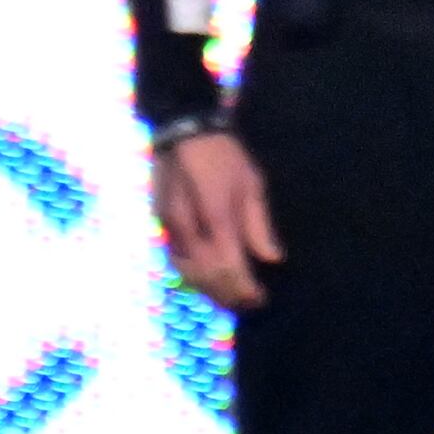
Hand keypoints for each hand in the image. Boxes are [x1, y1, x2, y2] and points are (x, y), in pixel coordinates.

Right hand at [155, 129, 280, 311]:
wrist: (183, 130)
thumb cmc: (224, 155)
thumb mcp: (251, 184)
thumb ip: (259, 225)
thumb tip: (272, 259)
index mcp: (216, 217)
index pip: (230, 268)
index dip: (245, 290)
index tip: (261, 298)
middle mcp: (189, 228)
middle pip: (208, 277)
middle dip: (230, 296)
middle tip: (250, 304)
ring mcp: (171, 228)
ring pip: (188, 272)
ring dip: (210, 291)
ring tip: (231, 299)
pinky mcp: (161, 225)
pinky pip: (177, 260)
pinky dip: (193, 276)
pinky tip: (207, 281)